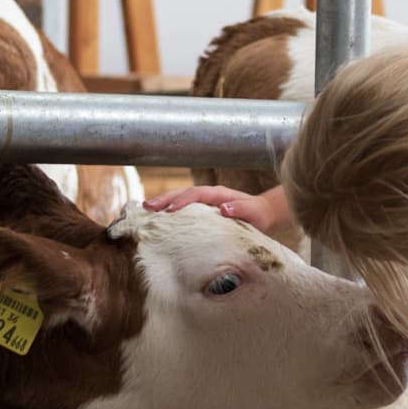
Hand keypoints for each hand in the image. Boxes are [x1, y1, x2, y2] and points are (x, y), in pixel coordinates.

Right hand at [144, 186, 284, 233]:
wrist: (261, 212)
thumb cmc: (257, 213)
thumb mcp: (253, 212)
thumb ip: (240, 209)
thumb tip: (224, 209)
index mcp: (218, 194)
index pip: (197, 194)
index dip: (183, 201)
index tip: (170, 210)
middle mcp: (208, 194)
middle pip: (183, 192)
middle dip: (165, 198)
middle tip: (147, 206)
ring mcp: (203, 201)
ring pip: (179, 197)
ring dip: (163, 202)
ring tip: (146, 207)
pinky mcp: (201, 209)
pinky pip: (182, 207)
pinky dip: (168, 209)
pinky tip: (156, 216)